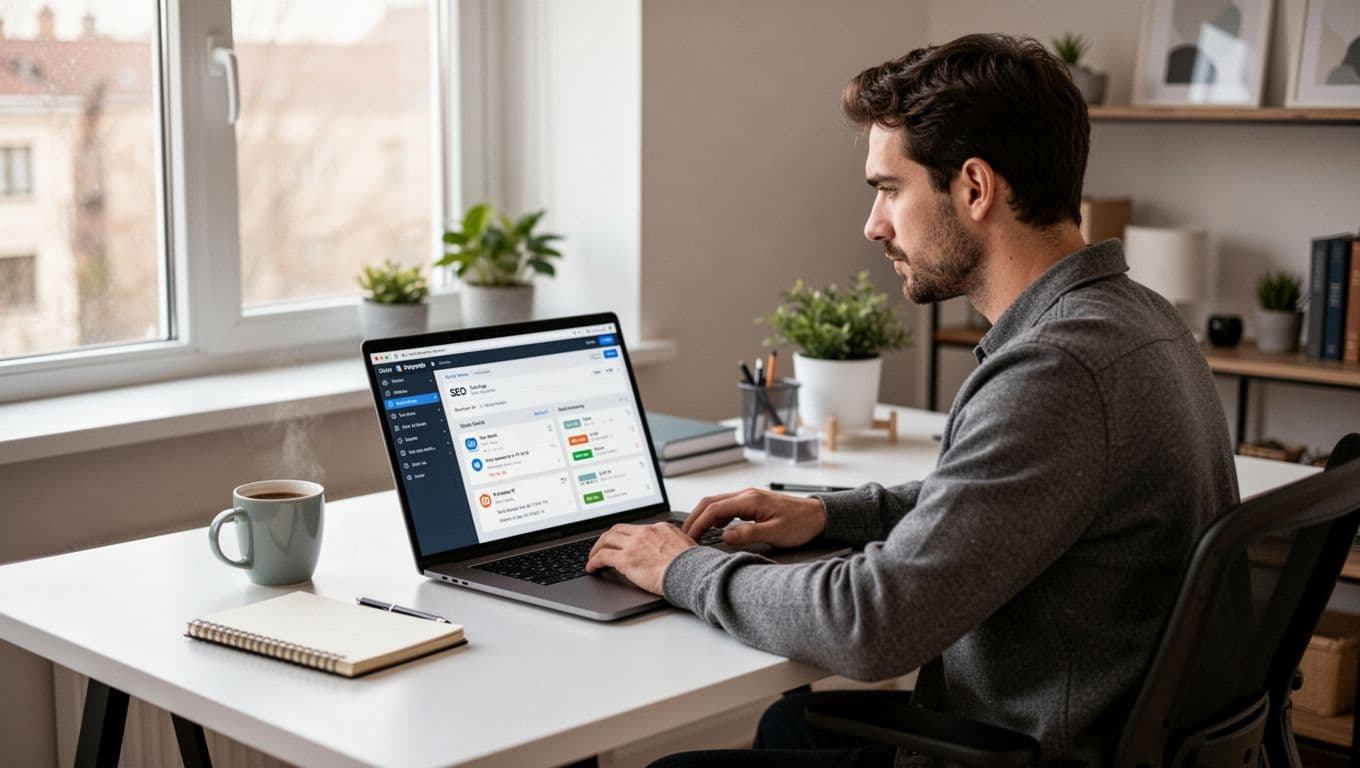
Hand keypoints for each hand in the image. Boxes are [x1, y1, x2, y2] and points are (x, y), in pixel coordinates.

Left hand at [585, 522, 696, 594]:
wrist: (691, 571)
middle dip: (606, 538)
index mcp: (659, 528)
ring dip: (596, 548)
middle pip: (617, 530)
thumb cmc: (693, 565)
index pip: (636, 529)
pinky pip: (602, 557)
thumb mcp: (685, 545)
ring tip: (592, 557)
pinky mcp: (626, 559)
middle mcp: (644, 533)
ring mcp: (634, 545)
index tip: (621, 542)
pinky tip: (591, 568)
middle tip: (601, 546)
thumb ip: (674, 544)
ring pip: (606, 540)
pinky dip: (593, 561)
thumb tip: (672, 551)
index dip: (625, 535)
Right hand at [683, 488, 827, 548]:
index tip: (689, 537)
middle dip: (694, 517)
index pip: (714, 510)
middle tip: (684, 534)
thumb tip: (724, 536)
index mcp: (750, 500)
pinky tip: (714, 528)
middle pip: (710, 502)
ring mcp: (749, 497)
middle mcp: (746, 495)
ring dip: (703, 515)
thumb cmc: (801, 524)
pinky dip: (715, 515)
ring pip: (717, 502)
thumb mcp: (775, 533)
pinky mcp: (753, 503)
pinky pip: (727, 506)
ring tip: (694, 532)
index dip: (698, 524)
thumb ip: (748, 534)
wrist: (819, 516)